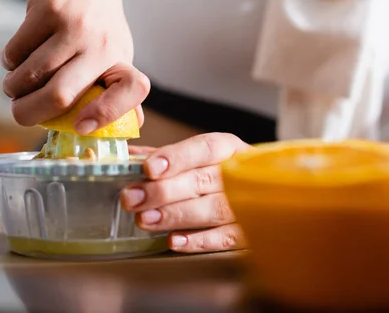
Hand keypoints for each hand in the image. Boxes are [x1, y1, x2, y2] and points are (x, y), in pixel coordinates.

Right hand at [1, 0, 148, 132]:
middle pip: (61, 96)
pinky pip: (16, 51)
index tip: (81, 127)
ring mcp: (76, 26)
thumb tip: (134, 124)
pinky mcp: (48, 9)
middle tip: (19, 113)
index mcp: (120, 61)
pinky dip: (8, 60)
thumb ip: (116, 86)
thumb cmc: (94, 17)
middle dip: (30, 114)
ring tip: (14, 82)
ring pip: (31, 75)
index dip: (108, 114)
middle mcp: (103, 45)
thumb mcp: (113, 48)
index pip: (131, 91)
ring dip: (13, 86)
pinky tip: (15, 54)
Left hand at [122, 133, 251, 252]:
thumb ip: (161, 156)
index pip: (204, 148)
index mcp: (228, 148)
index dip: (176, 157)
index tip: (148, 168)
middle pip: (203, 181)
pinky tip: (174, 240)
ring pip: (213, 210)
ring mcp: (249, 204)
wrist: (264, 194)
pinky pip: (226, 238)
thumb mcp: (195, 157)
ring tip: (145, 220)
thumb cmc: (219, 172)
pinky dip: (200, 241)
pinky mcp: (250, 232)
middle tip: (132, 199)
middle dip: (163, 191)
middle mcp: (241, 173)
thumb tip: (124, 157)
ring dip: (176, 215)